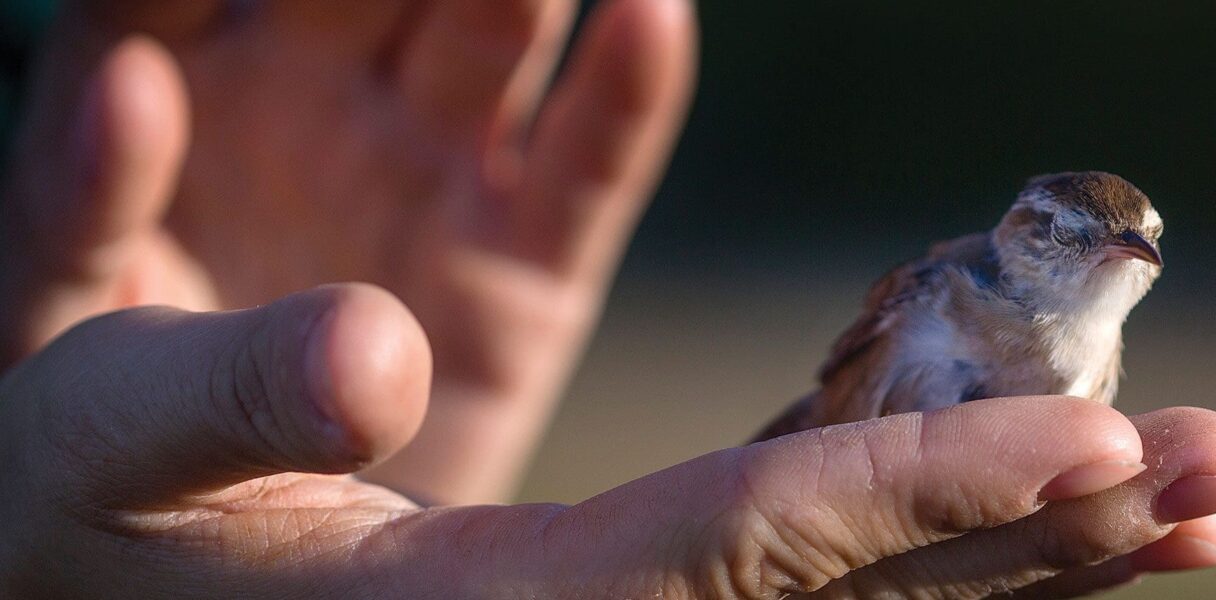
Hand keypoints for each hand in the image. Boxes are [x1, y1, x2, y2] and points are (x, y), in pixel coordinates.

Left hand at [0, 0, 696, 504]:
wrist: (254, 571)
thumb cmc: (119, 483)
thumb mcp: (108, 425)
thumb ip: (193, 356)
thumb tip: (287, 257)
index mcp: (154, 113)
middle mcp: (303, 117)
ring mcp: (423, 179)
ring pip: (483, 43)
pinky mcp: (522, 261)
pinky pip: (584, 165)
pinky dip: (623, 95)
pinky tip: (652, 17)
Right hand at [0, 286, 1215, 597]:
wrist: (90, 590)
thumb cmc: (73, 524)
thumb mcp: (101, 446)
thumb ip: (220, 395)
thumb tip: (369, 349)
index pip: (744, 550)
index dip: (918, 490)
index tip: (1093, 443)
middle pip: (855, 594)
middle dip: (1042, 535)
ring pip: (858, 597)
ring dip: (1026, 547)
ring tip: (1184, 506)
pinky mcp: (609, 583)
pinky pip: (801, 565)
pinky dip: (930, 527)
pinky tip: (1030, 500)